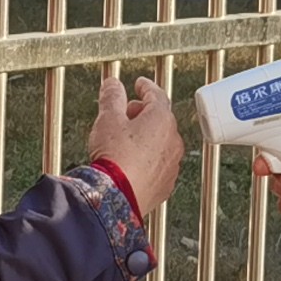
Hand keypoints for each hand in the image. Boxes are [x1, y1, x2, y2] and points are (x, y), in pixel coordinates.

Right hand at [83, 71, 181, 216]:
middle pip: (160, 119)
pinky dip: (148, 160)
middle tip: (125, 114)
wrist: (116, 196)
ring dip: (147, 138)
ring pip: (161, 143)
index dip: (145, 87)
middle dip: (143, 114)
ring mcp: (172, 163)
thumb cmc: (114, 156)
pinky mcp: (166, 184)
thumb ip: (112, 97)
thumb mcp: (108, 119)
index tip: (139, 85)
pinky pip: (159, 165)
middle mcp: (173, 140)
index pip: (156, 95)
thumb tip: (113, 84)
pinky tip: (132, 163)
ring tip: (126, 141)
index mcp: (161, 119)